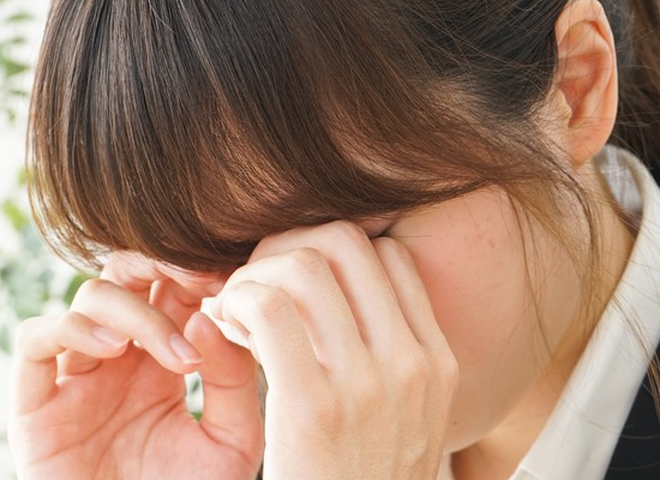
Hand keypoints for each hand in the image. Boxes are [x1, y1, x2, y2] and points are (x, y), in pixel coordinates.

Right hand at [8, 252, 264, 479]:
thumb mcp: (232, 443)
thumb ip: (234, 380)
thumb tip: (206, 316)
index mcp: (163, 359)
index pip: (172, 285)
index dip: (196, 269)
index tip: (229, 276)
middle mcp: (117, 357)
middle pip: (126, 272)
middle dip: (159, 264)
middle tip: (199, 281)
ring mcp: (74, 374)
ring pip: (89, 297)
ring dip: (133, 310)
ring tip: (173, 357)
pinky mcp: (34, 400)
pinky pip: (35, 337)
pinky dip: (70, 328)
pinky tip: (110, 351)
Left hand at [209, 222, 457, 478]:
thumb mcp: (395, 419)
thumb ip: (380, 354)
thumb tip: (334, 289)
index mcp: (435, 362)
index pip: (384, 252)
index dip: (325, 254)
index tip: (288, 286)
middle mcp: (412, 364)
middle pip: (342, 241)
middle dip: (282, 250)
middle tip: (251, 288)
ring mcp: (369, 383)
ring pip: (300, 265)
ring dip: (252, 278)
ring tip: (235, 316)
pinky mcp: (314, 406)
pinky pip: (267, 308)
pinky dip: (235, 305)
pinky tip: (224, 333)